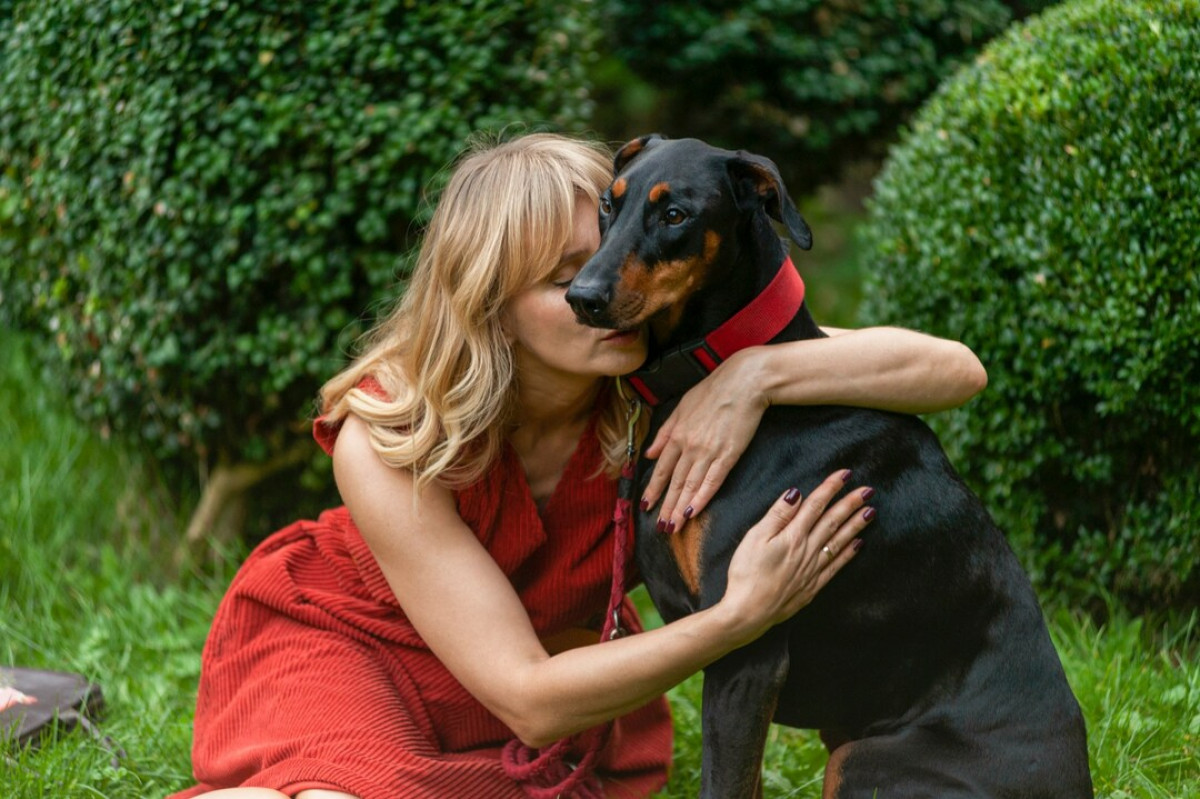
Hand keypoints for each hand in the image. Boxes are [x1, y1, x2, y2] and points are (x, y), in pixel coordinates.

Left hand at [641, 350, 767, 533]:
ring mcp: (708, 451)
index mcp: (677, 434)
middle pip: (674, 482)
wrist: (745, 382)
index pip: (661, 468)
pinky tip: (693, 513)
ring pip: (690, 486)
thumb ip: (665, 432)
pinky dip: (701, 499)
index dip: (653, 489)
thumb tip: (649, 453)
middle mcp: (689, 445)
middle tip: (660, 528)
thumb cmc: (714, 390)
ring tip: (673, 528)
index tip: (646, 506)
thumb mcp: (682, 406)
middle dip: (665, 507)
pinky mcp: (728, 454)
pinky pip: (712, 481)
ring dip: (680, 509)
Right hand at [718, 470, 874, 646]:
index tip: (845, 474)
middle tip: (868, 490)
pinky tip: (858, 544)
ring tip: (870, 512)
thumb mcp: (754, 538)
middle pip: (832, 521)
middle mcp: (808, 550)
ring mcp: (813, 569)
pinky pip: (836, 566)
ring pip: (839, 542)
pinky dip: (848, 553)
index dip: (830, 488)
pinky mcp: (812, 585)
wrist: (749, 612)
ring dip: (856, 525)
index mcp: (793, 536)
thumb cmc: (746, 574)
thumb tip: (796, 494)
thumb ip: (778, 515)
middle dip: (850, 503)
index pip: (816, 505)